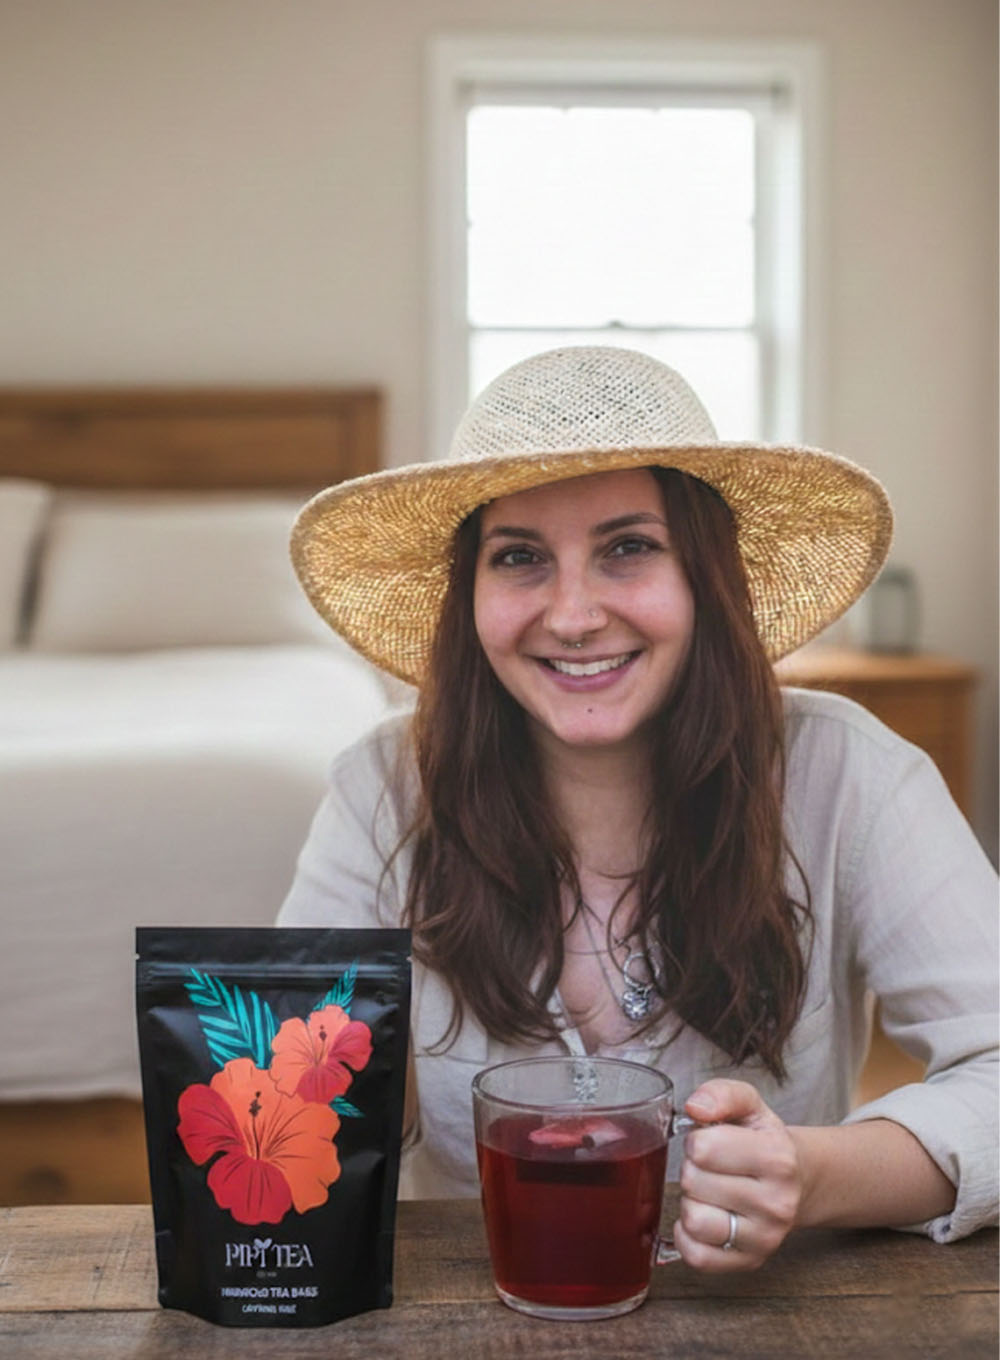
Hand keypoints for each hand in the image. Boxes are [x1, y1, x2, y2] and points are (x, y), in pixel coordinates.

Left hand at [673, 1078, 801, 1271]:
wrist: (799, 1182)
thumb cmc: (765, 1141)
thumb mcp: (750, 1106)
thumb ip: (721, 1093)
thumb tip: (695, 1108)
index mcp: (777, 1158)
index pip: (703, 1148)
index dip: (696, 1141)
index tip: (710, 1141)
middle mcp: (776, 1203)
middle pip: (694, 1182)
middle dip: (693, 1169)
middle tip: (711, 1168)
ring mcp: (765, 1238)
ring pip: (694, 1221)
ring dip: (690, 1202)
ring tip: (708, 1192)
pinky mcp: (750, 1262)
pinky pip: (697, 1256)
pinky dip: (688, 1236)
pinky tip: (704, 1217)